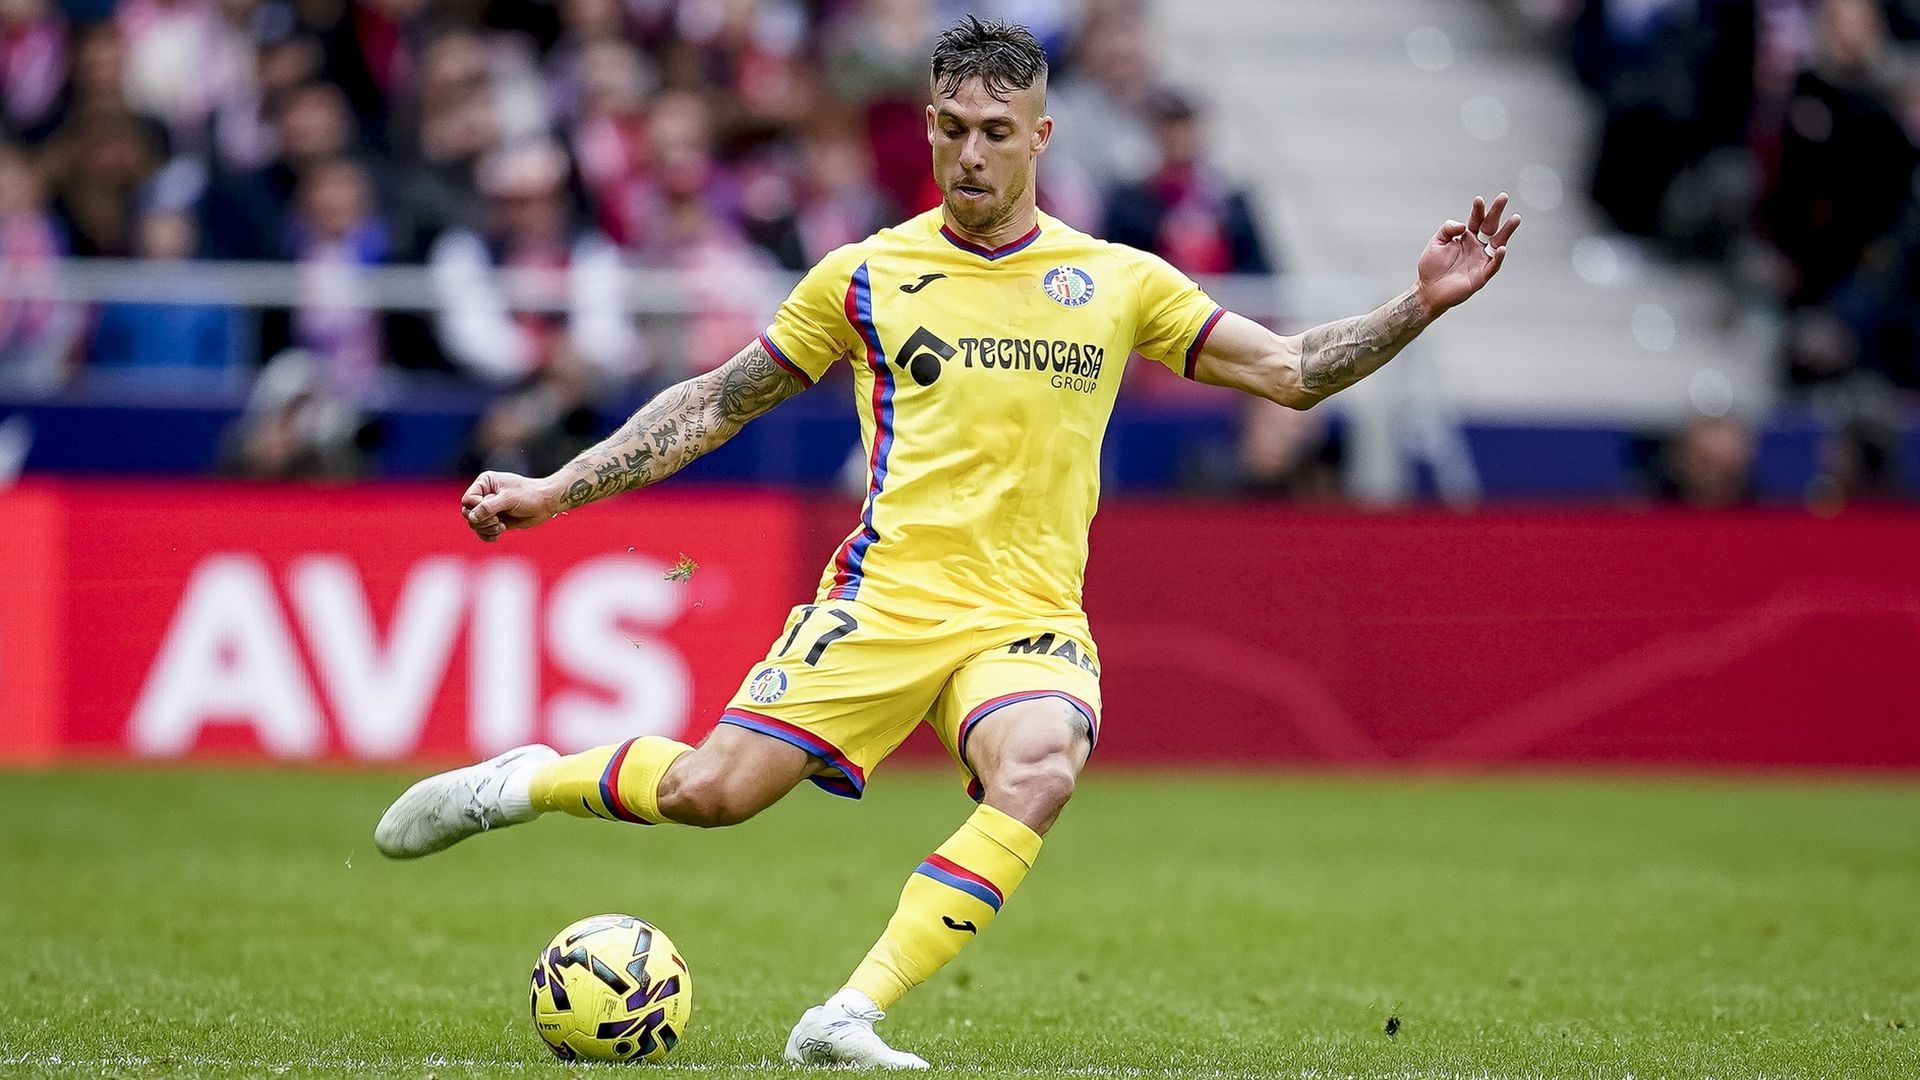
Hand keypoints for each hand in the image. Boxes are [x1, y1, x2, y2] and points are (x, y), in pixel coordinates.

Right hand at [461, 470, 559, 542]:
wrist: (545, 504)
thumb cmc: (529, 495)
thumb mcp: (509, 499)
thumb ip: (489, 507)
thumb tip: (471, 518)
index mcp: (485, 483)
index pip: (467, 500)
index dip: (475, 508)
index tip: (492, 511)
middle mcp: (484, 495)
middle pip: (468, 513)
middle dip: (481, 521)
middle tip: (497, 521)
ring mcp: (490, 509)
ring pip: (475, 524)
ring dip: (486, 529)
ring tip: (501, 526)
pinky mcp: (496, 520)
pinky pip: (483, 532)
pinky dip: (488, 535)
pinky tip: (499, 533)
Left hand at [1414, 192, 1520, 315]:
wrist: (1427, 290)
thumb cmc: (1431, 267)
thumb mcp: (1436, 242)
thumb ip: (1447, 229)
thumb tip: (1463, 225)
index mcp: (1466, 238)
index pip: (1476, 220)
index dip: (1478, 210)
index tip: (1479, 200)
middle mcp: (1476, 247)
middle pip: (1490, 227)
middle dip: (1497, 212)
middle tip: (1503, 197)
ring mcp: (1480, 261)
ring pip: (1498, 244)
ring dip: (1507, 231)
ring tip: (1515, 218)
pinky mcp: (1481, 276)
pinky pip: (1493, 266)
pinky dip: (1498, 258)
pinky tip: (1502, 248)